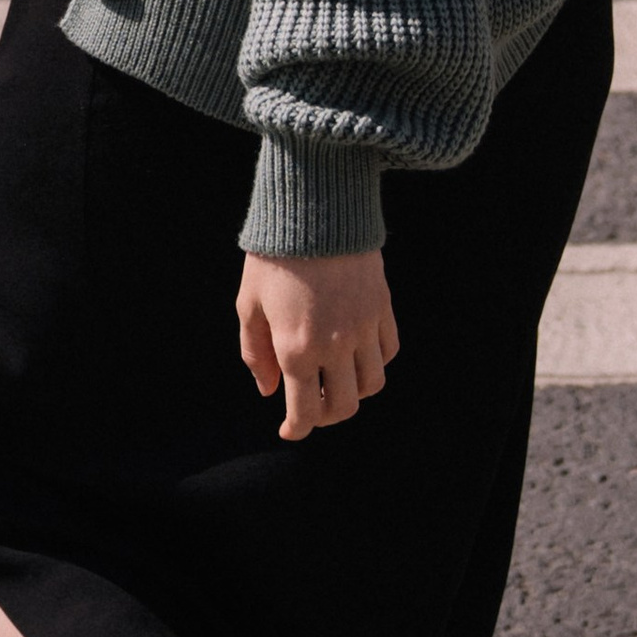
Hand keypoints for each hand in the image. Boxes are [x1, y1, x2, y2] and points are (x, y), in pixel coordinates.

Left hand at [236, 248, 397, 440]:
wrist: (312, 205)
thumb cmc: (273, 255)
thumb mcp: (248, 302)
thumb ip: (255, 352)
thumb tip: (268, 389)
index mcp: (297, 347)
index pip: (306, 413)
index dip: (296, 430)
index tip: (289, 429)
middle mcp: (335, 344)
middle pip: (345, 407)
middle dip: (326, 415)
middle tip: (312, 405)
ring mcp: (364, 326)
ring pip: (372, 385)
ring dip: (354, 391)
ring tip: (336, 379)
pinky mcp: (382, 306)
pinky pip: (389, 351)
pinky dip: (376, 361)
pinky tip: (357, 352)